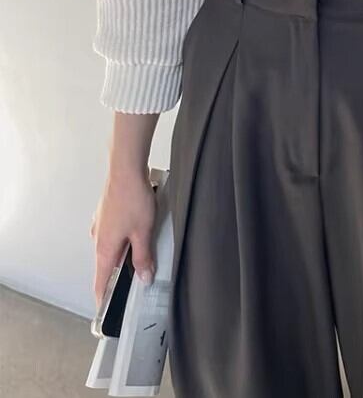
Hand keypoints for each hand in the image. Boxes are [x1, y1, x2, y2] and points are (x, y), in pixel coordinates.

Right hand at [90, 168, 156, 311]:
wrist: (125, 169)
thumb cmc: (132, 198)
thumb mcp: (144, 232)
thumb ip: (143, 256)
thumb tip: (144, 277)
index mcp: (104, 250)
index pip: (100, 283)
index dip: (104, 299)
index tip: (107, 312)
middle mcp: (98, 239)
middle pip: (108, 266)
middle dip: (121, 275)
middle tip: (136, 282)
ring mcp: (101, 226)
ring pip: (112, 249)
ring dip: (124, 255)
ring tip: (143, 255)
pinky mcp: (107, 215)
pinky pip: (114, 234)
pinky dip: (124, 240)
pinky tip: (138, 233)